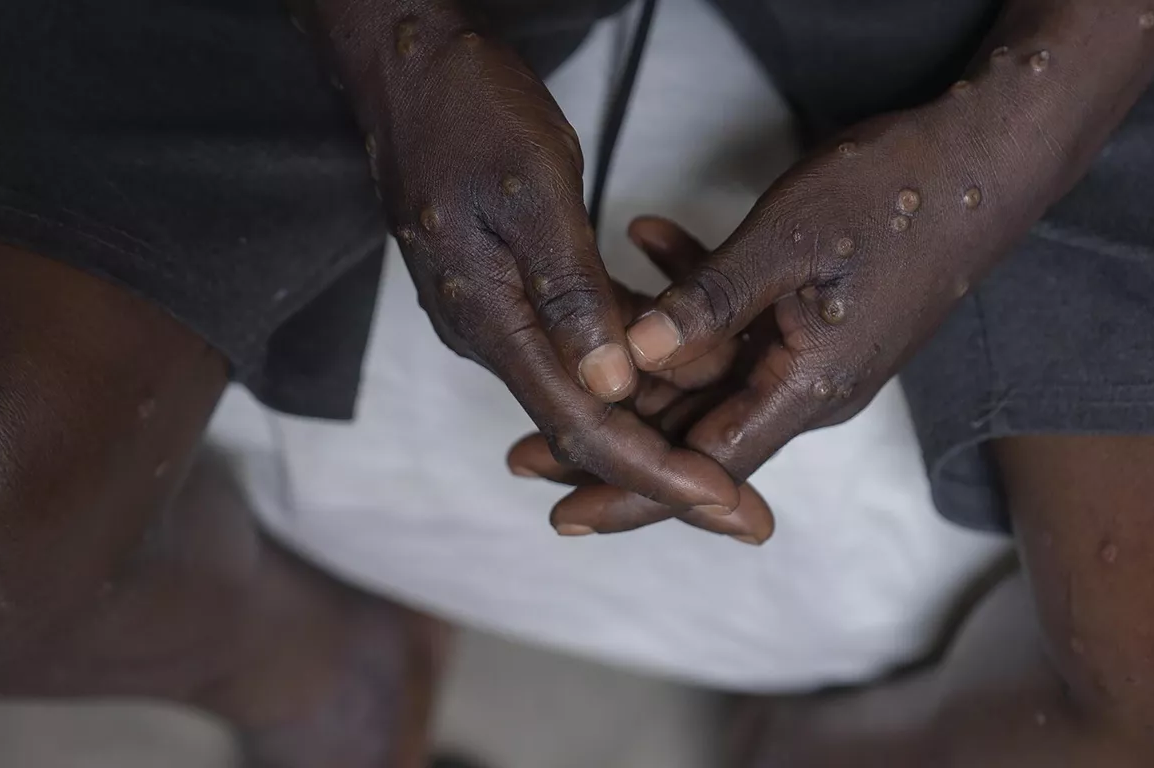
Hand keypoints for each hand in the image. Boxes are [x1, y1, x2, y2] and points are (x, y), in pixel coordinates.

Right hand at [351, 15, 740, 514]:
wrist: (405, 67)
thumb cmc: (467, 112)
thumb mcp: (534, 193)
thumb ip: (571, 293)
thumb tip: (612, 386)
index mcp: (490, 322)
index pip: (584, 429)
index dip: (660, 475)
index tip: (726, 505)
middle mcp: (489, 335)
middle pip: (590, 429)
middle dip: (672, 472)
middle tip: (748, 512)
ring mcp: (497, 314)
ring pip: (590, 390)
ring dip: (661, 417)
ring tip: (736, 451)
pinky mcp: (511, 289)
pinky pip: (581, 342)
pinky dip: (636, 358)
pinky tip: (690, 361)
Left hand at [549, 84, 1075, 533]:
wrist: (987, 158)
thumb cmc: (898, 195)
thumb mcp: (785, 242)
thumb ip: (707, 302)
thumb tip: (634, 355)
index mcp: (808, 387)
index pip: (703, 466)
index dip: (630, 493)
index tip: (564, 512)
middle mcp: (812, 387)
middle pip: (696, 432)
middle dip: (612, 435)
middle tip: (525, 447)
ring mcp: (817, 352)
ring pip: (710, 375)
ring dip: (641, 359)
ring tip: (569, 350)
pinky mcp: (819, 316)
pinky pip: (741, 324)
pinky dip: (694, 291)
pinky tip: (649, 238)